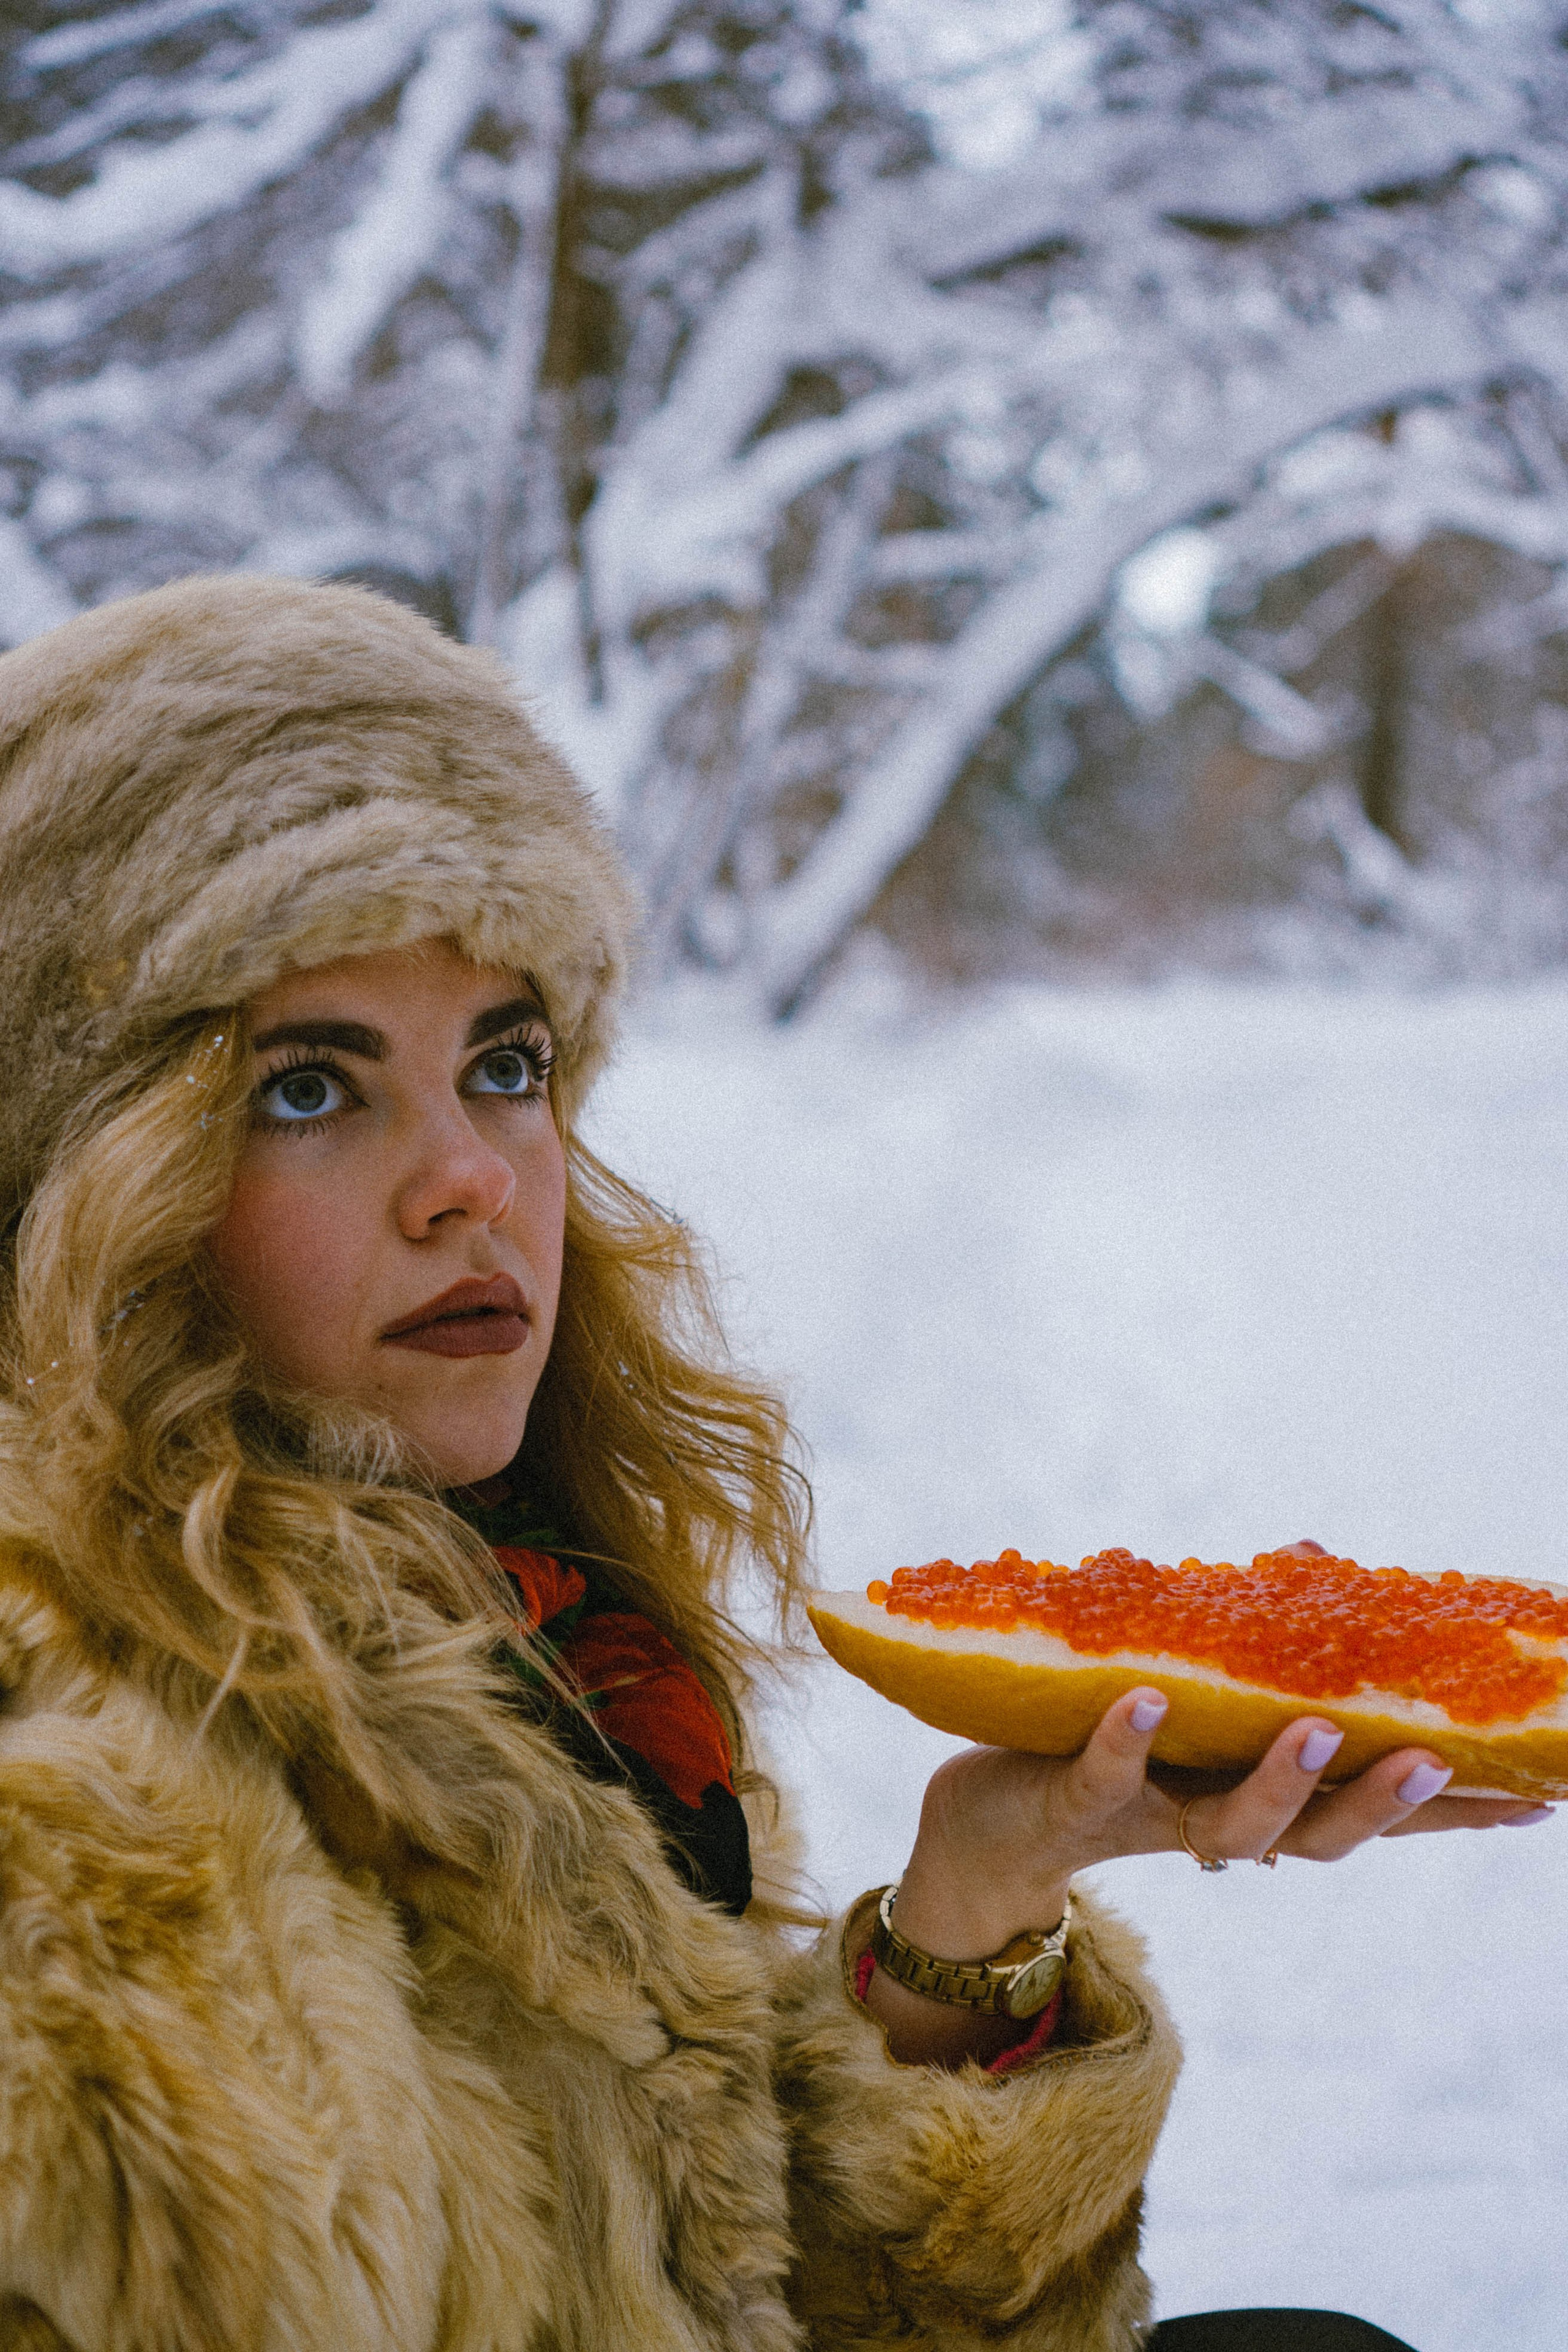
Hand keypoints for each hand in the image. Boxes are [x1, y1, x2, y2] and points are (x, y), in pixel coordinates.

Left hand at [864, 1689, 1552, 2064]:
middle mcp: (1219, 1824)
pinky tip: (1145, 1701)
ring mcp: (1149, 1821)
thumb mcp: (1193, 1691)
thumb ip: (1255, 1641)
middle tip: (1438, 1761)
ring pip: (1232, 1828)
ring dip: (1279, 1781)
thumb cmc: (1105, 1744)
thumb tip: (1314, 1557)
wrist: (986, 1827)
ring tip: (1316, 1728)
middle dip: (1384, 1805)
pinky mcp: (1071, 1804)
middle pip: (1322, 1836)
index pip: (1373, 1813)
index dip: (1456, 1812)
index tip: (1541, 1797)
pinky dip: (1127, 1741)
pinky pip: (1104, 1777)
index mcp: (1261, 1798)